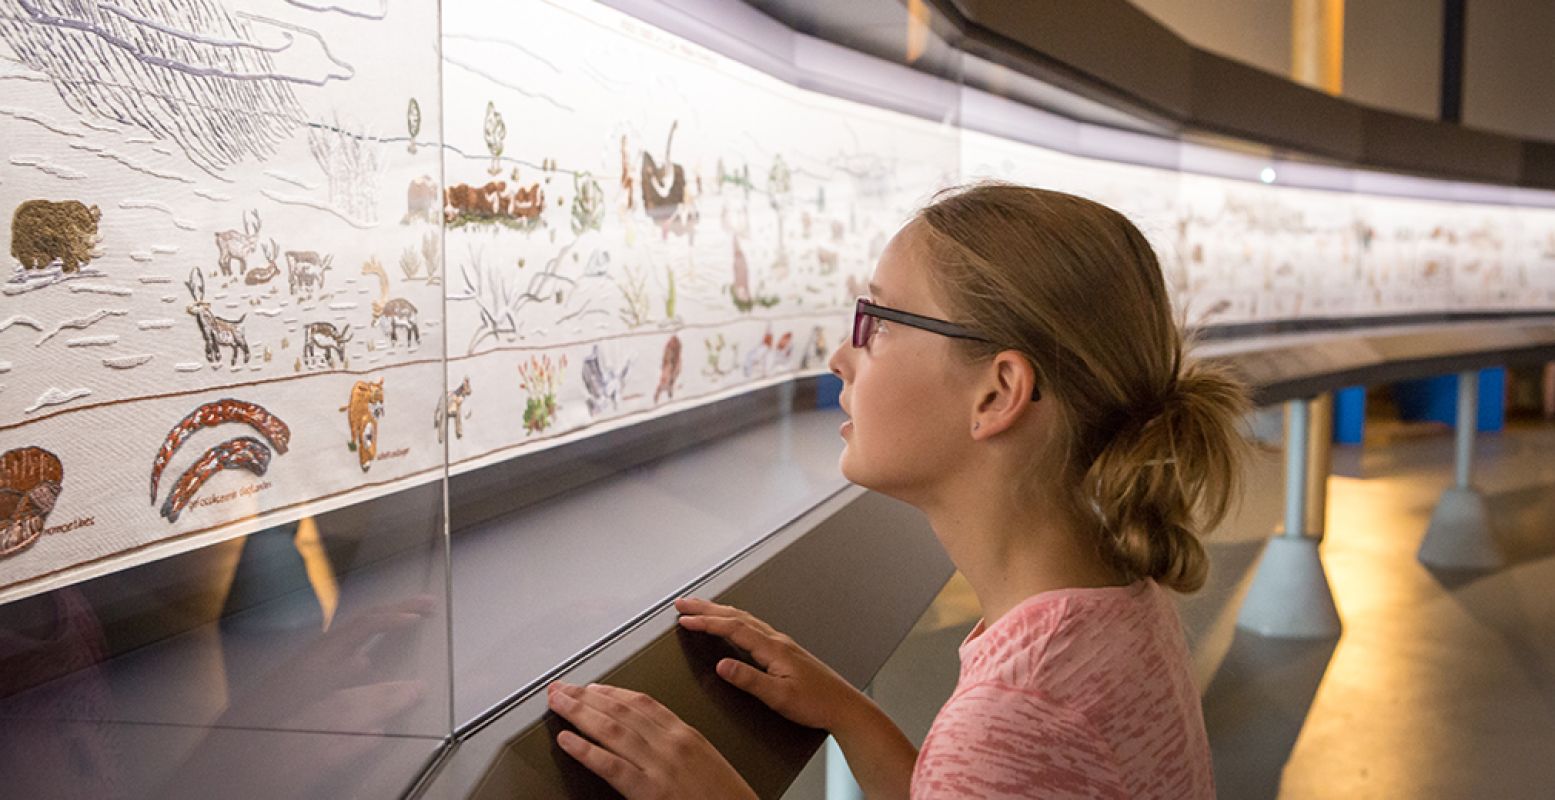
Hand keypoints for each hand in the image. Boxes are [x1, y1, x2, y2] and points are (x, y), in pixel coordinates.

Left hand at [546, 681, 756, 799]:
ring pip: (611, 729)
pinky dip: (585, 750)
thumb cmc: (726, 797)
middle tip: (560, 688)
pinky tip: (567, 741)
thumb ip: (677, 744)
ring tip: (557, 704)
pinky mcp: (649, 791)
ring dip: (578, 713)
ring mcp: (659, 766)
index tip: (590, 686)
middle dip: (585, 696)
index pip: (641, 702)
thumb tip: (646, 735)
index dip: (610, 691)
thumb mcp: (706, 760)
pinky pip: (610, 765)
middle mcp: (671, 744)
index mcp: (686, 734)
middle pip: (621, 710)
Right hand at [674, 597, 863, 732]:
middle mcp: (776, 641)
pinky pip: (753, 626)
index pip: (732, 628)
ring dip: (720, 611)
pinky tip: (733, 624)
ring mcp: (782, 644)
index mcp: (772, 648)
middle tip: (683, 602)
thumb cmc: (815, 703)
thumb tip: (721, 666)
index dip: (706, 622)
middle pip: (736, 616)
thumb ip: (749, 679)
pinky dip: (735, 620)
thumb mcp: (778, 696)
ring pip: (744, 619)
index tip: (685, 618)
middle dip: (707, 608)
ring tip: (701, 607)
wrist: (843, 706)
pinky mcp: (785, 650)